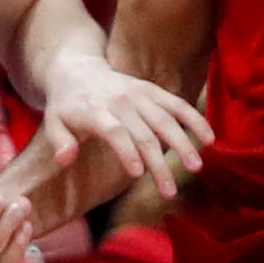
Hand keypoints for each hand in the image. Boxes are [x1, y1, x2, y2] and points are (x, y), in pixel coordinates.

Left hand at [41, 44, 209, 205]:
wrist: (77, 70)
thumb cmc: (65, 105)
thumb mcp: (53, 122)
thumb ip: (59, 142)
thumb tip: (65, 160)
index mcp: (95, 111)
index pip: (115, 132)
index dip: (127, 151)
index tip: (137, 174)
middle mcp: (121, 101)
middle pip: (145, 133)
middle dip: (158, 164)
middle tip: (169, 191)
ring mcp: (139, 94)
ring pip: (166, 120)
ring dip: (183, 144)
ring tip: (197, 167)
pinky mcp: (152, 91)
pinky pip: (177, 104)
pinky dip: (194, 119)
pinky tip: (210, 138)